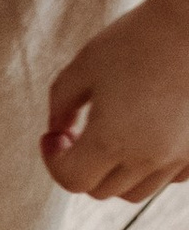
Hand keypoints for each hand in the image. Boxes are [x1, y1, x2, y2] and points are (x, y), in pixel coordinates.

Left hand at [43, 0, 188, 200]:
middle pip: (101, 190)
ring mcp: (182, 157)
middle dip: (81, 166)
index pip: (71, 180)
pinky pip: (170, 177)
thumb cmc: (137, 38)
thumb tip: (58, 132)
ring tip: (112, 135)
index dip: (53, 160)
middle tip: (77, 132)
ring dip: (116, 173)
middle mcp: (150, 158)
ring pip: (136, 190)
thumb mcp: (83, 66)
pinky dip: (152, 167)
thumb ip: (60, 105)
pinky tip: (146, 134)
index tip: (53, 135)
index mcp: (112, 141)